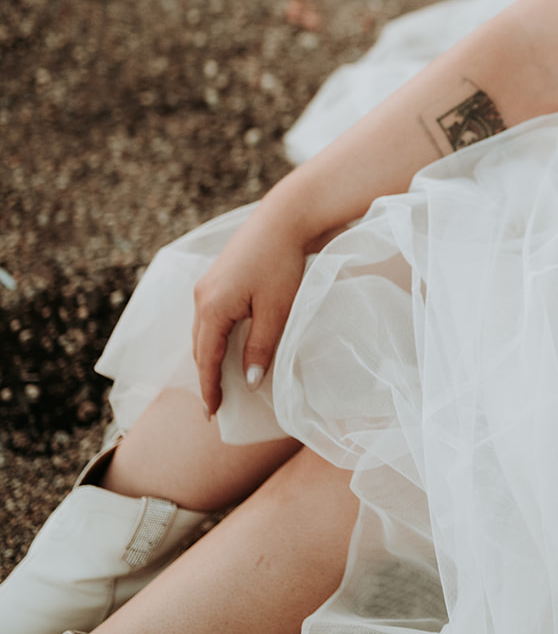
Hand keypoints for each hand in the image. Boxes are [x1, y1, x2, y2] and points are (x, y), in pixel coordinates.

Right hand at [190, 203, 313, 414]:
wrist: (282, 219)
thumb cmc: (282, 264)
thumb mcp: (276, 310)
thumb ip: (260, 347)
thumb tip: (249, 382)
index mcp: (212, 309)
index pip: (206, 360)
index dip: (209, 388)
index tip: (211, 413)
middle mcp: (201, 298)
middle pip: (199, 348)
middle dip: (205, 376)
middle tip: (215, 403)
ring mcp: (206, 286)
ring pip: (202, 332)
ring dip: (208, 356)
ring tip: (219, 379)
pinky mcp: (216, 278)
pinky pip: (208, 317)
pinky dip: (213, 336)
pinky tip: (225, 344)